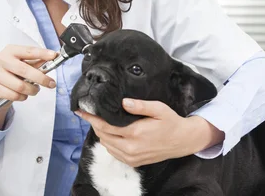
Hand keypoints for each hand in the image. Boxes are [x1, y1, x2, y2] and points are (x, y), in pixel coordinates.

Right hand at [0, 45, 57, 101]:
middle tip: (51, 84)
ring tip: (34, 89)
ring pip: (20, 86)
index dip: (42, 53)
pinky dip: (22, 97)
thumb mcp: (24, 64)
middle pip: (24, 70)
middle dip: (41, 78)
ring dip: (32, 90)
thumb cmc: (12, 72)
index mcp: (10, 50)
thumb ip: (37, 62)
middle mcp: (0, 60)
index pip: (28, 51)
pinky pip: (14, 95)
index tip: (53, 56)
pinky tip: (23, 94)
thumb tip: (53, 58)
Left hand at [76, 98, 223, 166]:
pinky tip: (111, 133)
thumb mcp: (158, 108)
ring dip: (101, 134)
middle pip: (103, 136)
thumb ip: (140, 105)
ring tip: (100, 121)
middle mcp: (130, 148)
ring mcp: (131, 157)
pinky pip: (114, 153)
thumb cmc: (170, 122)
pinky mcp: (133, 162)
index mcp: (134, 133)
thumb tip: (123, 102)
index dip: (91, 118)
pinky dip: (109, 143)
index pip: (105, 126)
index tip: (81, 111)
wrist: (183, 141)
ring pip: (107, 145)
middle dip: (94, 124)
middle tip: (90, 114)